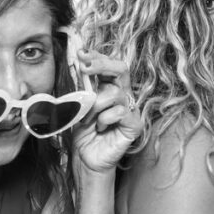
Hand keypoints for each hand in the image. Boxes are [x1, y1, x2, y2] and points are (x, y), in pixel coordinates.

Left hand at [72, 50, 141, 173]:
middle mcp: (123, 95)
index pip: (109, 65)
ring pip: (114, 93)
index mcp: (110, 87)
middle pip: (121, 69)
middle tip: (85, 66)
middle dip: (102, 64)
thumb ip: (83, 87)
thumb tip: (80, 64)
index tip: (81, 54)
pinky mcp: (134, 124)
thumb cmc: (84, 133)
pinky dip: (104, 119)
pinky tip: (100, 129)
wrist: (86, 159)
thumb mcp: (79, 105)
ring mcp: (131, 109)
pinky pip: (119, 112)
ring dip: (95, 105)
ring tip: (87, 119)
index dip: (97, 56)